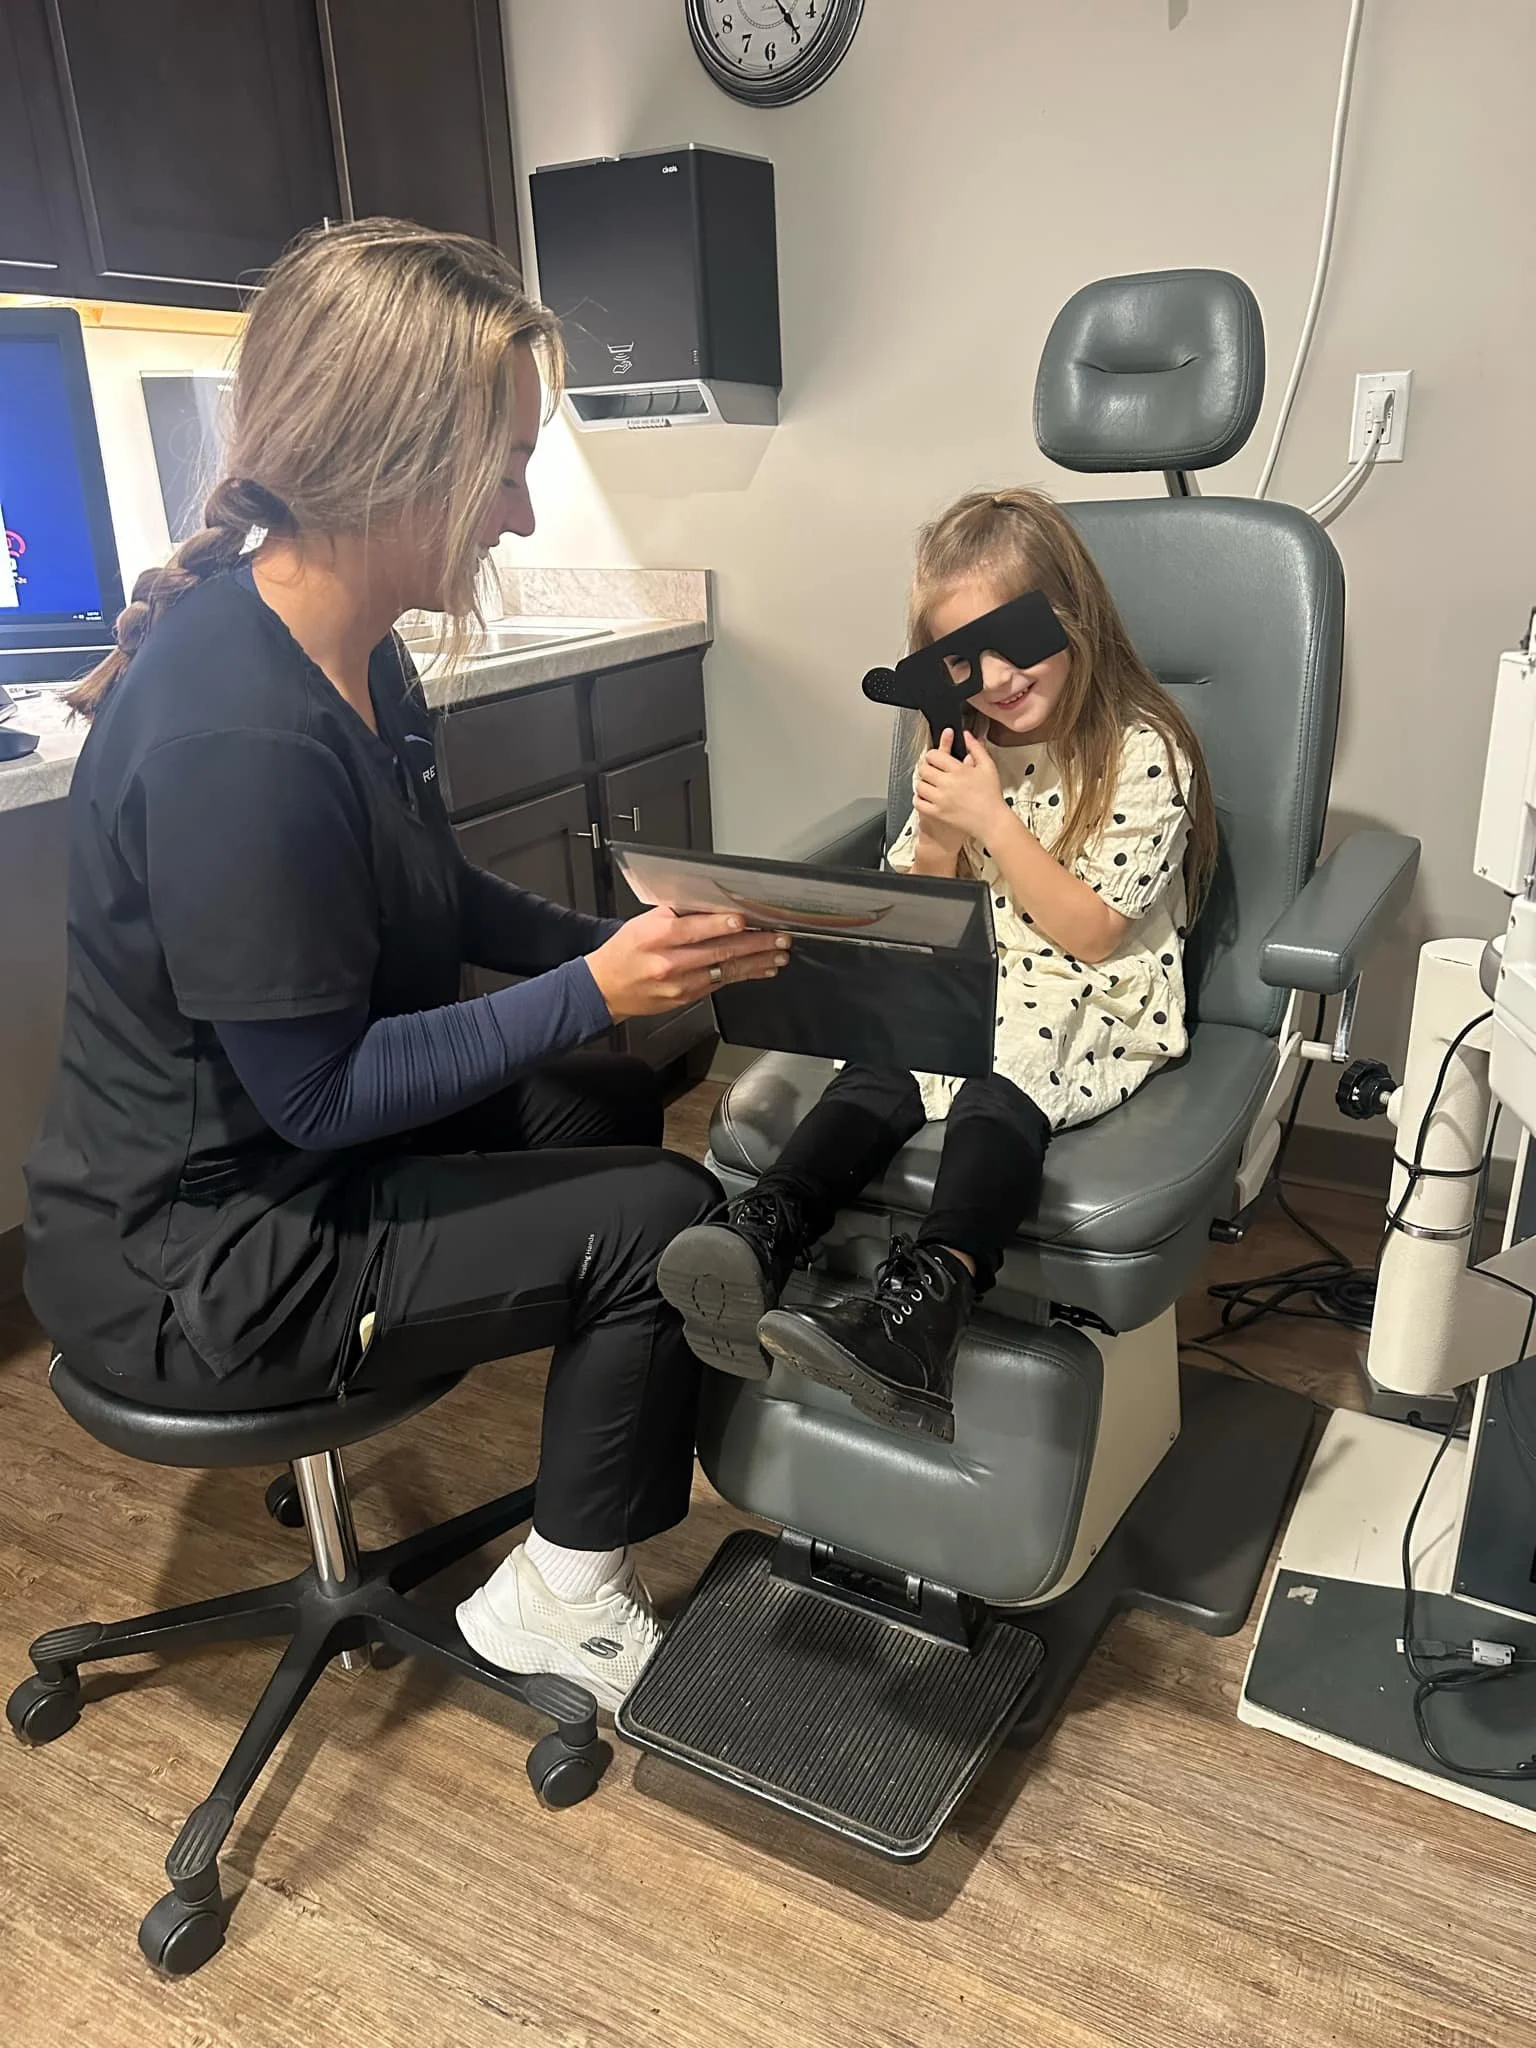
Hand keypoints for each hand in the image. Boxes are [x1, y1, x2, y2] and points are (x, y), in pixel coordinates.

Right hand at [586, 907, 786, 1022]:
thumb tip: (713, 904)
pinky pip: (721, 984)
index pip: (694, 929)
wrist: (605, 988)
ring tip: (779, 955)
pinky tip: (762, 969)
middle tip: (779, 938)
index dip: (721, 924)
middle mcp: (669, 962)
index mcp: (656, 936)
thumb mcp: (644, 922)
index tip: (745, 919)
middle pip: (718, 951)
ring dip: (757, 962)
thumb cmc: (625, 951)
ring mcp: (680, 984)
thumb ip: (677, 913)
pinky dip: (744, 975)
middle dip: (754, 944)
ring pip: (725, 970)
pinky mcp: (687, 998)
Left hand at [914, 730, 1005, 845]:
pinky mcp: (938, 813)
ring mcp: (941, 799)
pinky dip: (919, 798)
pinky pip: (919, 803)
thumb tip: (966, 734)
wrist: (992, 821)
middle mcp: (948, 784)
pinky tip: (926, 796)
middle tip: (930, 769)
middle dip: (925, 767)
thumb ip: (976, 748)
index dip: (932, 755)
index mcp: (959, 770)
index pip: (934, 756)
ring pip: (919, 785)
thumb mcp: (988, 766)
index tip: (935, 758)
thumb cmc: (991, 795)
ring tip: (929, 783)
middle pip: (924, 769)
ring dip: (922, 782)